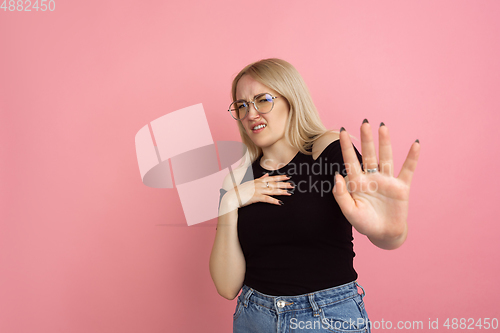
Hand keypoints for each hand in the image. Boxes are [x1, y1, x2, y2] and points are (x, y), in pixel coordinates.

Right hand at [222, 173, 293, 212]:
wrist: (232, 196)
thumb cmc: (241, 190)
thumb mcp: (250, 182)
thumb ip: (259, 178)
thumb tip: (265, 175)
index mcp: (258, 181)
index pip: (271, 178)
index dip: (280, 177)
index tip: (288, 177)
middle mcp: (259, 184)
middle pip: (274, 184)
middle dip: (284, 184)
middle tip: (292, 185)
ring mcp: (257, 190)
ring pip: (272, 190)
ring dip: (281, 192)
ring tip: (289, 193)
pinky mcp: (255, 197)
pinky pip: (266, 199)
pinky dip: (273, 200)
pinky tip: (279, 202)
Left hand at [332, 120, 419, 249]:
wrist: (383, 235)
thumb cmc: (364, 223)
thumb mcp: (349, 211)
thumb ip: (341, 195)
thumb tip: (337, 175)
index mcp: (357, 182)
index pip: (350, 160)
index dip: (346, 146)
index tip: (341, 131)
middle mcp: (372, 177)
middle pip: (368, 154)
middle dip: (366, 139)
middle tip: (364, 122)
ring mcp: (387, 181)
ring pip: (385, 158)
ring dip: (384, 143)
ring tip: (383, 126)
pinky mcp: (401, 187)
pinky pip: (407, 170)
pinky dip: (412, 158)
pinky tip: (415, 144)